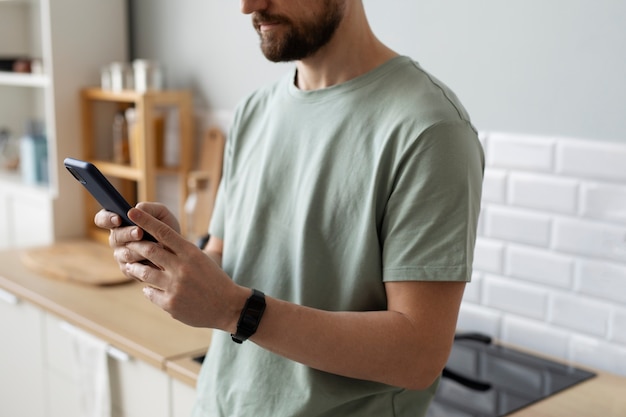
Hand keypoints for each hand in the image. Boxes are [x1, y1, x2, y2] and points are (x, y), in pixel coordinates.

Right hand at [94, 202, 179, 275]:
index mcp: (119, 222)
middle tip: (139, 232)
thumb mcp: (161, 214)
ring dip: (139, 250)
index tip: (118, 218)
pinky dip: (145, 263)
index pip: (102, 219)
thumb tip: (136, 208)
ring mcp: (121, 255)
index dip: (107, 219)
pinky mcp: (128, 270)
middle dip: (127, 234)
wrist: (178, 250)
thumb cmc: (166, 227)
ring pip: (125, 253)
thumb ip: (149, 208)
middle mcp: (117, 239)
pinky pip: (132, 268)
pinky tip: (155, 261)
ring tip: (154, 246)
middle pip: (114, 237)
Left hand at [122, 207, 247, 329]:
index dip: (145, 221)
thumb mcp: (201, 259)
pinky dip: (148, 289)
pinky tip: (150, 288)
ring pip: (143, 273)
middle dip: (134, 245)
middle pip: (148, 250)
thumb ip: (180, 252)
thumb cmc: (214, 279)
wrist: (228, 306)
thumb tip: (156, 243)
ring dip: (135, 268)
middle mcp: (181, 268)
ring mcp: (175, 286)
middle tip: (126, 242)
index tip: (132, 211)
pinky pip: (149, 292)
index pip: (164, 232)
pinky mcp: (170, 304)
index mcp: (191, 253)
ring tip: (131, 266)